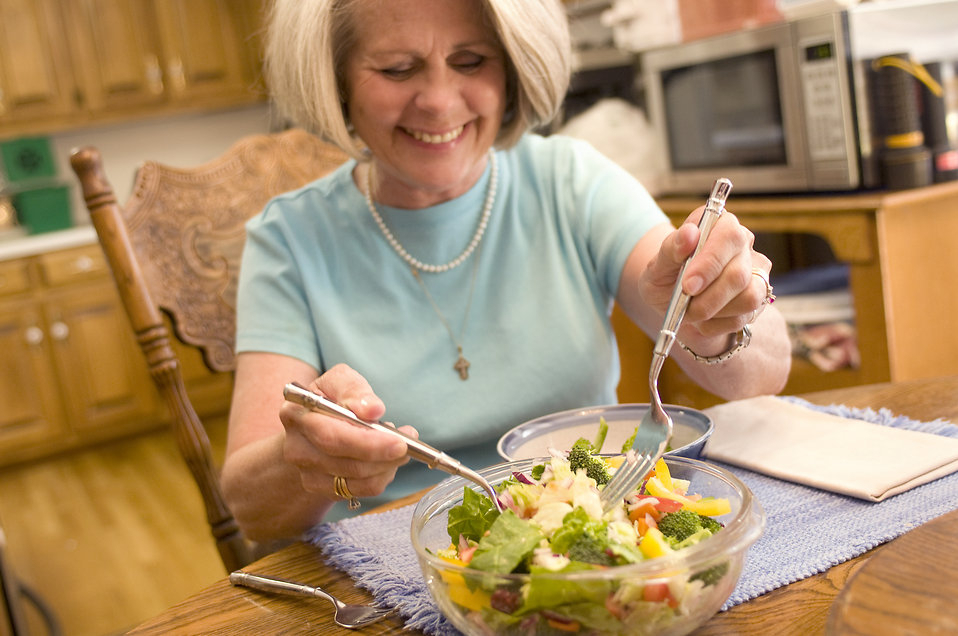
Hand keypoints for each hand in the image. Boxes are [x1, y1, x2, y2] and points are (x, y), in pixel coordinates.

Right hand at [278, 363, 415, 502]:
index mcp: (296, 415)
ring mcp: (307, 473)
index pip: (332, 436)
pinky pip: (360, 490)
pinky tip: (387, 459)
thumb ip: (354, 389)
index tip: (398, 441)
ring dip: (387, 465)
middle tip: (408, 445)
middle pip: (345, 464)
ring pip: (357, 480)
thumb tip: (373, 410)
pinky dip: (381, 476)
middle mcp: (297, 448)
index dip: (367, 443)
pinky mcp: (322, 488)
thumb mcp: (340, 380)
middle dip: (383, 456)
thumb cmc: (331, 397)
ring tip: (398, 445)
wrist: (314, 423)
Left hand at [640, 207, 771, 341]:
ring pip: (749, 297)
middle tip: (685, 307)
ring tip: (690, 312)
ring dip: (713, 311)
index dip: (710, 263)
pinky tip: (702, 319)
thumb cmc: (665, 279)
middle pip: (739, 274)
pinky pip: (744, 317)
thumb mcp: (657, 265)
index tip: (688, 285)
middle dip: (708, 297)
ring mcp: (756, 271)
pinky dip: (717, 324)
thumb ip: (671, 249)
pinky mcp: (759, 297)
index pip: (729, 236)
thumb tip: (689, 234)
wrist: (674, 304)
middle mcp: (743, 243)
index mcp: (719, 224)